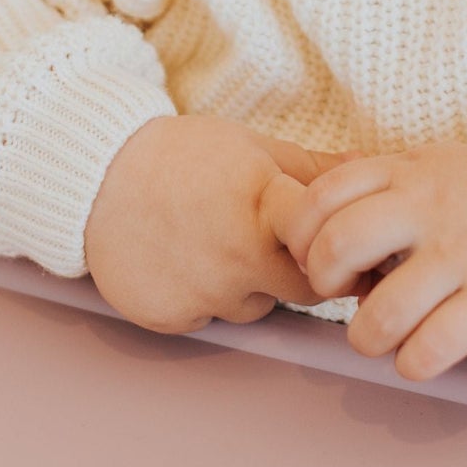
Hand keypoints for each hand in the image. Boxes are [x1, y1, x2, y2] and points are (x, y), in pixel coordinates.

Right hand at [83, 114, 370, 333]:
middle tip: (275, 243)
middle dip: (302, 271)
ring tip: (215, 242)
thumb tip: (368, 164)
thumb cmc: (181, 154)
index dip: (341, 245)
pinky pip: (207, 319)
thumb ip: (311, 168)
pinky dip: (203, 298)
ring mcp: (204, 291)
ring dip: (248, 285)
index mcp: (264, 205)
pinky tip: (185, 261)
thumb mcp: (251, 147)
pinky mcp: (171, 317)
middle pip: (305, 289)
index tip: (341, 241)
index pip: (332, 245)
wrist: (98, 175)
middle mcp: (239, 254)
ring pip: (253, 306)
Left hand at [278, 141, 466, 380]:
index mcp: (407, 172)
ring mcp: (460, 256)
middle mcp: (428, 209)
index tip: (313, 253)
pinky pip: (431, 349)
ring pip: (381, 313)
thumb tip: (317, 195)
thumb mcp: (433, 163)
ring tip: (378, 333)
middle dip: (321, 281)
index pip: (323, 194)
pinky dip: (411, 363)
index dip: (301, 232)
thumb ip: (379, 177)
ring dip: (365, 336)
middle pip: (337, 245)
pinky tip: (417, 353)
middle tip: (340, 292)